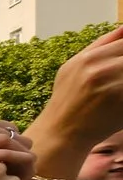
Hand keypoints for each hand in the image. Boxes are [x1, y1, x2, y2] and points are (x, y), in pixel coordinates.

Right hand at [35, 26, 122, 151]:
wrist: (61, 133)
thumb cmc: (68, 100)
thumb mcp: (73, 67)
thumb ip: (100, 46)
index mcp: (88, 58)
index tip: (120, 65)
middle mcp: (99, 69)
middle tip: (119, 79)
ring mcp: (111, 86)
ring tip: (118, 88)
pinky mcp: (121, 101)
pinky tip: (120, 101)